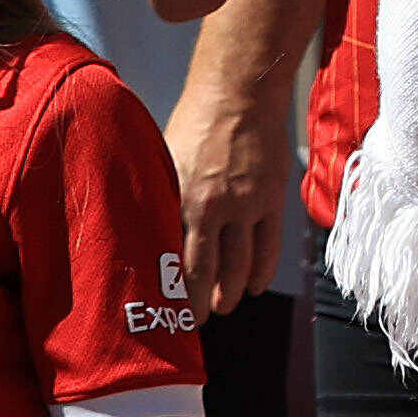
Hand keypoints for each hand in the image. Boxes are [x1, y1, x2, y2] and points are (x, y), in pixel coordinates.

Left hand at [163, 88, 287, 319]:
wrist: (241, 93)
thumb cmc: (194, 122)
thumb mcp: (164, 159)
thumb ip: (161, 197)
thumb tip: (146, 231)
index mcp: (180, 199)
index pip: (171, 259)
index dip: (167, 291)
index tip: (160, 311)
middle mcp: (213, 208)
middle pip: (205, 272)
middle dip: (197, 304)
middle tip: (191, 323)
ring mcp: (247, 205)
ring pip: (240, 266)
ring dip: (231, 293)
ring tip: (224, 306)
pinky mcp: (271, 198)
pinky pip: (268, 246)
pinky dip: (262, 271)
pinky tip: (255, 285)